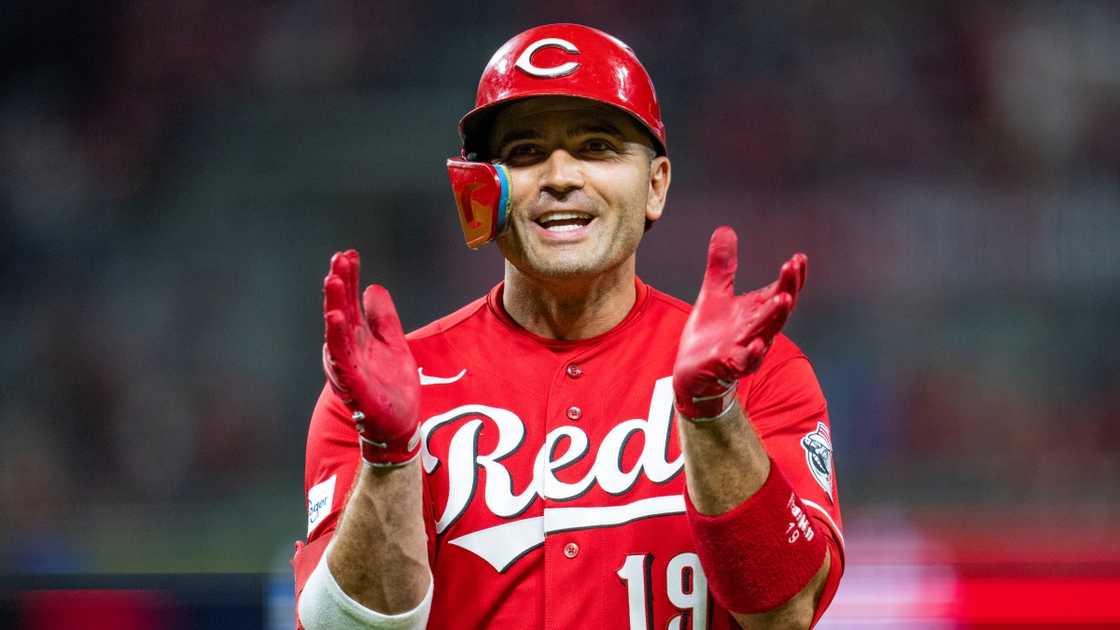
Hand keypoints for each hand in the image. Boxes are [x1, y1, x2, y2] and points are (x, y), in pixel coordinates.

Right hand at [322, 250, 420, 466]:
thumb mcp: (393, 342)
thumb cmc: (392, 386)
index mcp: (357, 337)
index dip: (350, 278)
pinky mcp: (352, 384)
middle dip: (338, 285)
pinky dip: (336, 338)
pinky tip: (335, 318)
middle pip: (340, 310)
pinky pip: (341, 358)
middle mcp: (347, 348)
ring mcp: (347, 366)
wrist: (399, 424)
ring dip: (334, 305)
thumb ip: (383, 317)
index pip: (350, 301)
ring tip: (333, 280)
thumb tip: (373, 286)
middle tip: (338, 259)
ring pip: (336, 331)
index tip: (349, 253)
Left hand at [673, 227, 806, 419]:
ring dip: (775, 316)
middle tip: (793, 267)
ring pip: (767, 332)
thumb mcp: (714, 293)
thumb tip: (725, 230)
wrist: (694, 371)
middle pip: (778, 308)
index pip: (781, 291)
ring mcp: (747, 348)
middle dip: (787, 288)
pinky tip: (759, 342)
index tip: (798, 258)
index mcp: (757, 311)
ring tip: (783, 299)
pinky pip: (746, 360)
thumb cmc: (711, 334)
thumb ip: (722, 265)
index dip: (791, 277)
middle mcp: (758, 329)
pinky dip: (753, 352)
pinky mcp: (730, 364)